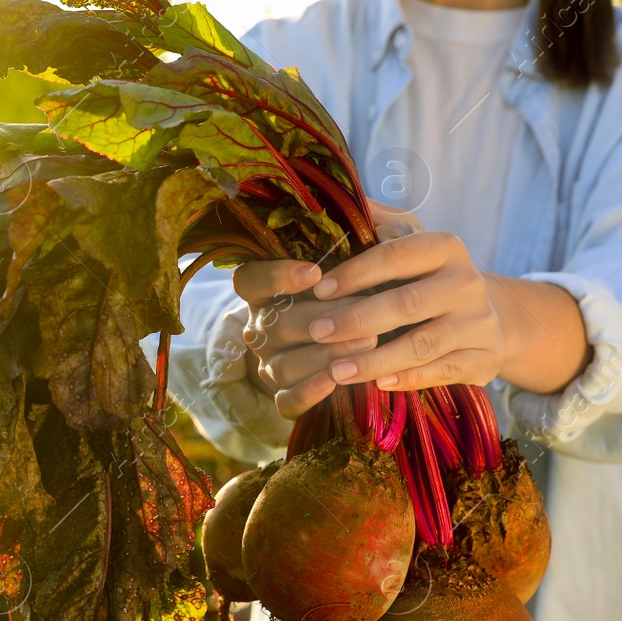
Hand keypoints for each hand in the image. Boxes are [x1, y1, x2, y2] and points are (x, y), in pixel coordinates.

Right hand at [233, 259, 377, 419]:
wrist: (352, 346)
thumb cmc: (353, 293)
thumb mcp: (352, 265)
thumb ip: (355, 243)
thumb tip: (372, 220)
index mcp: (265, 293)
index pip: (249, 281)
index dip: (276, 276)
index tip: (316, 272)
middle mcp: (261, 329)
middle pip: (276, 324)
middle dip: (321, 318)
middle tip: (363, 310)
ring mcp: (270, 365)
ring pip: (285, 364)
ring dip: (325, 355)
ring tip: (367, 343)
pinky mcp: (285, 398)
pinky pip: (288, 400)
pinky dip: (311, 392)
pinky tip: (336, 381)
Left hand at [304, 229, 506, 391]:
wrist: (488, 316)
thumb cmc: (431, 276)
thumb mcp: (412, 241)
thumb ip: (380, 222)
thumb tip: (340, 197)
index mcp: (446, 247)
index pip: (397, 256)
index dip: (356, 273)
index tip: (319, 290)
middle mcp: (467, 283)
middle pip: (407, 303)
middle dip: (356, 319)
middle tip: (316, 331)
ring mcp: (479, 324)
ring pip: (421, 344)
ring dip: (374, 360)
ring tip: (335, 370)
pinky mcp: (483, 360)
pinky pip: (440, 372)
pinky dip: (407, 379)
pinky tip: (376, 385)